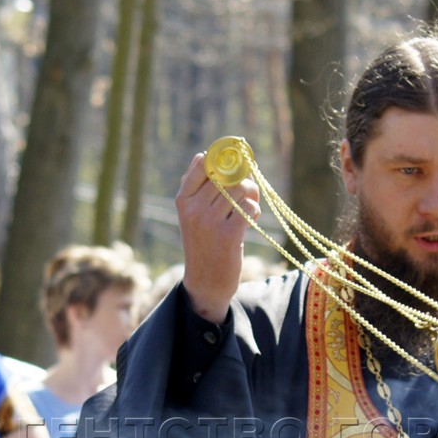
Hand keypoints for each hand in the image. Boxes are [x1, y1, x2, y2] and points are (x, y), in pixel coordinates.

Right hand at [175, 152, 258, 322]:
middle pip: (228, 174)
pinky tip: (249, 222)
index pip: (204, 162)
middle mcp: (193, 208)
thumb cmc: (203, 244)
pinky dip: (254, 212)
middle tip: (248, 193)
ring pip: (241, 189)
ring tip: (248, 210)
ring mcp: (210, 221)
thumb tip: (206, 155)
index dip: (224, 159)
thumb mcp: (191, 215)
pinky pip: (249, 207)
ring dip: (251, 197)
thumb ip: (198, 187)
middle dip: (244, 180)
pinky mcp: (228, 235)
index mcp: (183, 200)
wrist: (205, 283)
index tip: (235, 166)